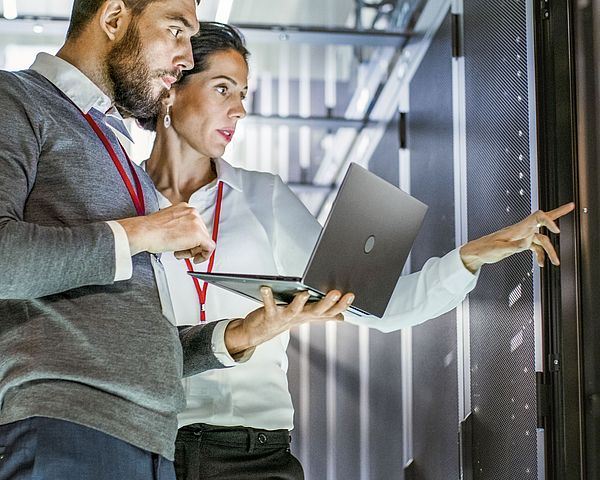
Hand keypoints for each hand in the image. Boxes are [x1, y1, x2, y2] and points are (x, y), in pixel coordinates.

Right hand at [116, 202, 214, 261]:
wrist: (145, 232)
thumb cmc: (150, 230)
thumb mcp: (167, 222)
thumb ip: (179, 226)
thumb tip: (184, 236)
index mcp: (185, 208)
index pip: (195, 225)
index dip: (190, 238)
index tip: (186, 244)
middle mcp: (193, 213)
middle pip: (202, 233)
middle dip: (192, 245)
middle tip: (181, 251)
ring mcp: (197, 223)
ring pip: (205, 241)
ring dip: (193, 251)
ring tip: (179, 252)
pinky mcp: (199, 234)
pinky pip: (210, 248)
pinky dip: (204, 256)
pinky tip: (195, 259)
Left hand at [224, 287, 354, 356]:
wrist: (259, 332)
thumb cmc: (283, 319)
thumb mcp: (305, 317)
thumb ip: (323, 315)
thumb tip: (342, 317)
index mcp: (309, 315)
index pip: (329, 311)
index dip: (341, 305)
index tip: (351, 295)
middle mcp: (299, 317)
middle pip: (316, 311)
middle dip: (327, 303)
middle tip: (336, 292)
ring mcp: (285, 317)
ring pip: (294, 310)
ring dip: (299, 302)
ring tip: (304, 293)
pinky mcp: (270, 315)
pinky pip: (269, 305)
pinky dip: (267, 296)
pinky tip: (265, 287)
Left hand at [459, 202, 574, 272]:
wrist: (477, 252)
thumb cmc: (485, 249)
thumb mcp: (498, 249)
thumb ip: (514, 246)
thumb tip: (527, 243)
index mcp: (517, 228)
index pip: (537, 217)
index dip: (548, 221)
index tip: (556, 230)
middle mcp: (522, 230)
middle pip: (543, 220)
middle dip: (558, 213)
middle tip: (572, 206)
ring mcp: (522, 237)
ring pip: (542, 240)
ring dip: (550, 251)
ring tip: (556, 263)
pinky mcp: (520, 244)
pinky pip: (535, 247)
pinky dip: (540, 255)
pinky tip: (541, 264)